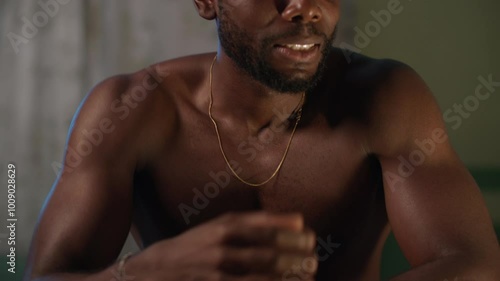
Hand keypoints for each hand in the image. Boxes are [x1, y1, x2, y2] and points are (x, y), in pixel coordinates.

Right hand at [126, 212, 317, 280]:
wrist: (151, 271)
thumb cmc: (191, 247)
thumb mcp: (216, 227)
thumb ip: (251, 223)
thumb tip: (294, 220)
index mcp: (222, 227)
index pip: (264, 228)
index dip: (290, 232)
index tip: (309, 234)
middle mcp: (220, 248)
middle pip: (266, 254)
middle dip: (294, 258)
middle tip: (313, 260)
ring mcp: (216, 273)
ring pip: (260, 276)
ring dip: (287, 277)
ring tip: (307, 276)